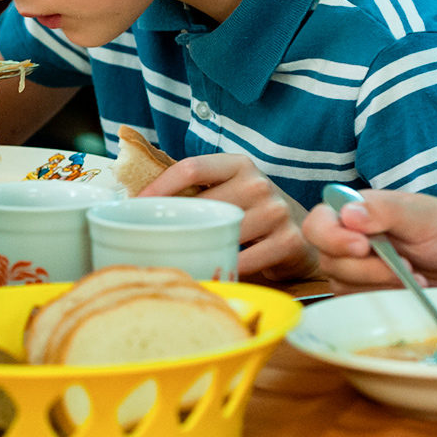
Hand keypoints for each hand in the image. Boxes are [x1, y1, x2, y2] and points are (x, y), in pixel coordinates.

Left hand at [143, 155, 317, 281]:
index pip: (191, 168)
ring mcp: (276, 212)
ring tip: (183, 259)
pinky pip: (246, 259)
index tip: (135, 205)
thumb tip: (134, 200)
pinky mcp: (289, 241)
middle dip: (178, 224)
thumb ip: (193, 189)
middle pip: (205, 204)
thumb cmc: (249, 210)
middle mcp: (258, 183)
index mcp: (237, 164)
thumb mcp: (226, 190)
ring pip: (224, 233)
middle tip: (154, 241)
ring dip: (201, 249)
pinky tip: (215, 272)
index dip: (160, 186)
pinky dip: (227, 267)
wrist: (302, 232)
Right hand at [300, 188, 436, 293]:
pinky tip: (407, 291)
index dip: (330, 238)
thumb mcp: (424, 216)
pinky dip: (381, 298)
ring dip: (377, 283)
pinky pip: (355, 302)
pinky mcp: (367, 294)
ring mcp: (357, 269)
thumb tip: (346, 213)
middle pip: (327, 259)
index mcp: (356, 212)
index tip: (363, 247)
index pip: (318, 224)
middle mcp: (349, 240)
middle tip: (405, 265)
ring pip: (339, 283)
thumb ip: (385, 211)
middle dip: (366, 267)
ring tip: (414, 277)